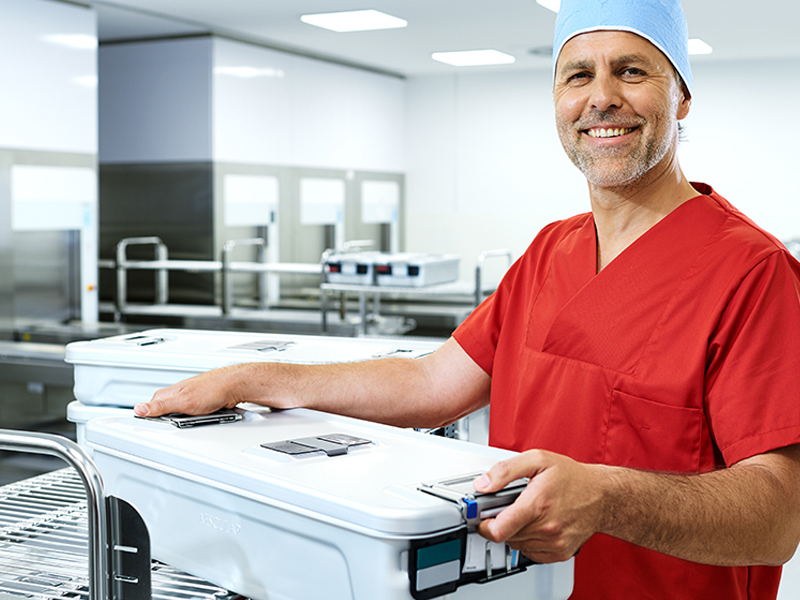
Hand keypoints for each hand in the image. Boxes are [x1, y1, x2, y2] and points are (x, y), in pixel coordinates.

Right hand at [133, 365, 243, 417]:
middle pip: (168, 417)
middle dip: (177, 423)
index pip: (150, 410)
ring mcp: (188, 400)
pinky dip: (201, 419)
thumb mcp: (184, 401)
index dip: (153, 421)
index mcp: (168, 393)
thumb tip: (140, 409)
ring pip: (183, 418)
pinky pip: (195, 417)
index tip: (157, 428)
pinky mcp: (199, 405)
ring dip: (192, 421)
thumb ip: (161, 406)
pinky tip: (208, 416)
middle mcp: (176, 395)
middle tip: (189, 420)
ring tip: (204, 416)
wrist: (234, 386)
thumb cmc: (213, 388)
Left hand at [474, 449, 608, 563]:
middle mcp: (547, 527)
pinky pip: (531, 552)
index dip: (484, 525)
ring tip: (528, 511)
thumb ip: (505, 471)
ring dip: (516, 530)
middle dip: (502, 521)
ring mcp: (555, 542)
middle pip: (506, 535)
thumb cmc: (572, 477)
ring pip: (517, 544)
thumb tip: (483, 484)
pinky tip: (537, 524)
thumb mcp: (536, 460)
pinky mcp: (560, 552)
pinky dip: (528, 540)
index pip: (498, 530)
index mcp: (537, 504)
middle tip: (510, 505)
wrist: (602, 495)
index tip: (482, 517)